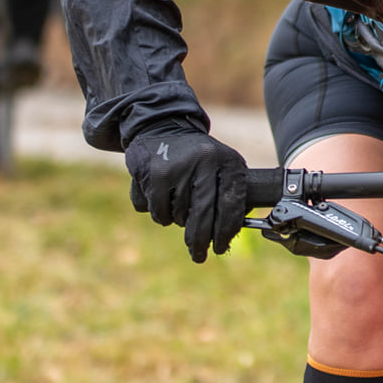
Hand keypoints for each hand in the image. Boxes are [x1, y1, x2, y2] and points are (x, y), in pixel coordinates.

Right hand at [126, 126, 248, 262]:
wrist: (163, 127)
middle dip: (199, 241)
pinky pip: (152, 210)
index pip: (231, 204)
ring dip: (174, 219)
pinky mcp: (151, 172)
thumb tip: (229, 236)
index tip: (221, 247)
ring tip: (176, 200)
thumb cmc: (199, 158)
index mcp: (227, 160)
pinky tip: (158, 192)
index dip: (226, 232)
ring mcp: (176, 166)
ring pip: (174, 216)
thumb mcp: (222, 168)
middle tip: (198, 255)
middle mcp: (203, 161)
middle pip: (202, 216)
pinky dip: (155, 209)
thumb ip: (229, 197)